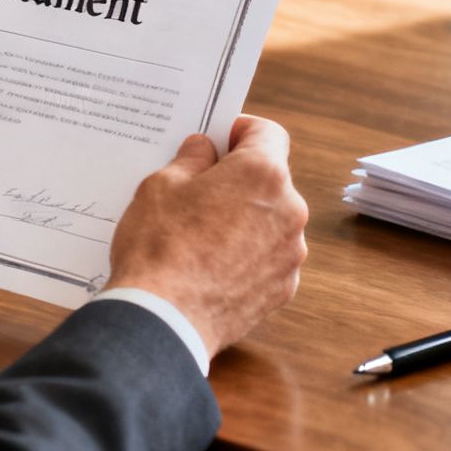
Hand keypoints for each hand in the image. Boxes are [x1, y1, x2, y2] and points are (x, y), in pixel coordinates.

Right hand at [107, 114, 308, 359]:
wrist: (164, 320)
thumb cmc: (160, 246)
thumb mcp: (161, 185)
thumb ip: (191, 159)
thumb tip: (205, 150)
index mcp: (262, 174)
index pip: (268, 133)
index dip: (240, 130)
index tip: (218, 139)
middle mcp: (289, 211)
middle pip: (270, 179)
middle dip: (238, 178)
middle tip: (198, 187)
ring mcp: (290, 254)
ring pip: (271, 220)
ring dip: (245, 217)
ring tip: (201, 232)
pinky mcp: (283, 289)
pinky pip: (268, 257)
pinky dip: (247, 254)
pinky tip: (212, 263)